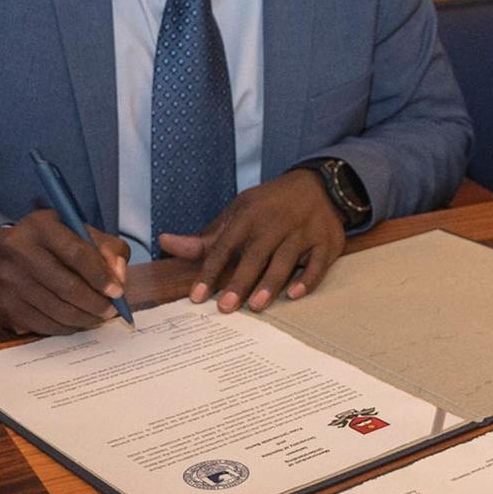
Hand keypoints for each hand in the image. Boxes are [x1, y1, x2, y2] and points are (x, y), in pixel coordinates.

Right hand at [0, 210, 129, 335]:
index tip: (118, 291)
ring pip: (57, 311)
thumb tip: (119, 276)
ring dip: (85, 319)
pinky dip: (66, 327)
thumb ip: (106, 248)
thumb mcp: (76, 232)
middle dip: (96, 303)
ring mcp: (7, 282)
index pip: (76, 253)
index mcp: (40, 227)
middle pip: (67, 287)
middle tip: (112, 310)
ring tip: (99, 317)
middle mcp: (18, 252)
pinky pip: (43, 325)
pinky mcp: (3, 307)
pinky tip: (76, 321)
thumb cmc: (46, 244)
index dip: (101, 275)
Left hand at [158, 170, 345, 312]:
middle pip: (256, 255)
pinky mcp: (326, 242)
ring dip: (270, 283)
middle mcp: (276, 222)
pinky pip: (318, 263)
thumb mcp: (237, 213)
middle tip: (225, 307)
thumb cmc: (269, 205)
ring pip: (285, 260)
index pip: (225, 246)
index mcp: (250, 215)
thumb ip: (205, 237)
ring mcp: (303, 232)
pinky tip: (294, 294)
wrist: (317, 185)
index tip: (197, 296)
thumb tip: (166, 243)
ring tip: (256, 306)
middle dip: (240, 281)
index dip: (210, 271)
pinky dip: (307, 279)